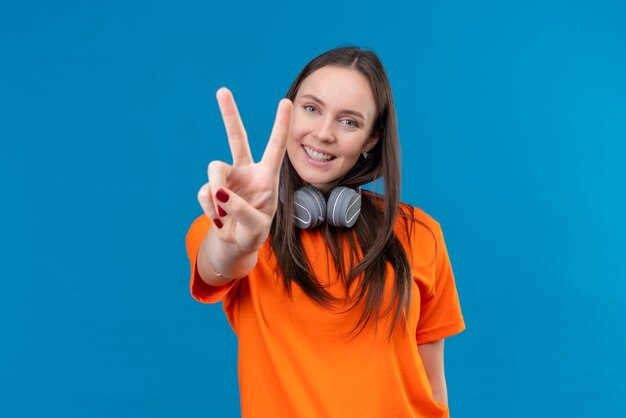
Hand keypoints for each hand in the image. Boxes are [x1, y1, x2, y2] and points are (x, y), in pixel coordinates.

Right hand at [197, 88, 292, 252]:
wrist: (236, 244)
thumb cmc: (254, 232)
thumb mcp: (257, 226)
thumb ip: (242, 210)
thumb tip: (220, 194)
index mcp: (266, 176)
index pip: (275, 147)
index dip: (281, 126)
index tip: (286, 102)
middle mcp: (246, 171)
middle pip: (236, 138)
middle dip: (229, 115)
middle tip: (222, 90)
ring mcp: (227, 178)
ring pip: (214, 169)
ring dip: (216, 191)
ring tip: (223, 213)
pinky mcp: (211, 189)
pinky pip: (205, 193)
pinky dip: (210, 209)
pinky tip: (219, 220)